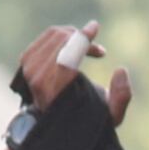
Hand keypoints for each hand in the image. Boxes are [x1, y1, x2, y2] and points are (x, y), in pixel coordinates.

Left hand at [16, 21, 135, 124]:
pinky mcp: (26, 60)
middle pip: (61, 42)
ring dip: (76, 36)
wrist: (56, 122)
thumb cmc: (87, 117)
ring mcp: (28, 69)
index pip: (65, 59)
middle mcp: (37, 81)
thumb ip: (122, 97)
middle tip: (98, 51)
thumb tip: (120, 70)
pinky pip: (48, 35)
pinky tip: (76, 45)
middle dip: (82, 39)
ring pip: (55, 35)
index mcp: (54, 94)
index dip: (81, 40)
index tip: (95, 27)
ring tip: (89, 48)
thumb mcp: (110, 116)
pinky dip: (66, 35)